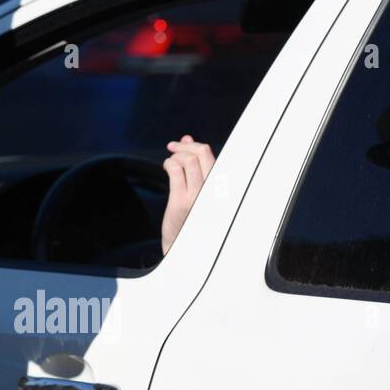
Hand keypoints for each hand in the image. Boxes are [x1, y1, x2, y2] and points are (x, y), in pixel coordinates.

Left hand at [161, 135, 214, 254]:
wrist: (188, 249)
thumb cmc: (195, 218)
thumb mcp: (202, 191)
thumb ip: (197, 166)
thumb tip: (188, 140)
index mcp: (223, 188)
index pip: (212, 155)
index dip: (195, 145)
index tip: (184, 142)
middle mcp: (215, 190)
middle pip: (202, 153)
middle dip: (184, 146)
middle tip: (173, 147)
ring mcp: (199, 196)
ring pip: (187, 160)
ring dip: (174, 157)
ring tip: (170, 164)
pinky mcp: (182, 202)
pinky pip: (175, 171)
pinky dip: (168, 164)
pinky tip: (166, 168)